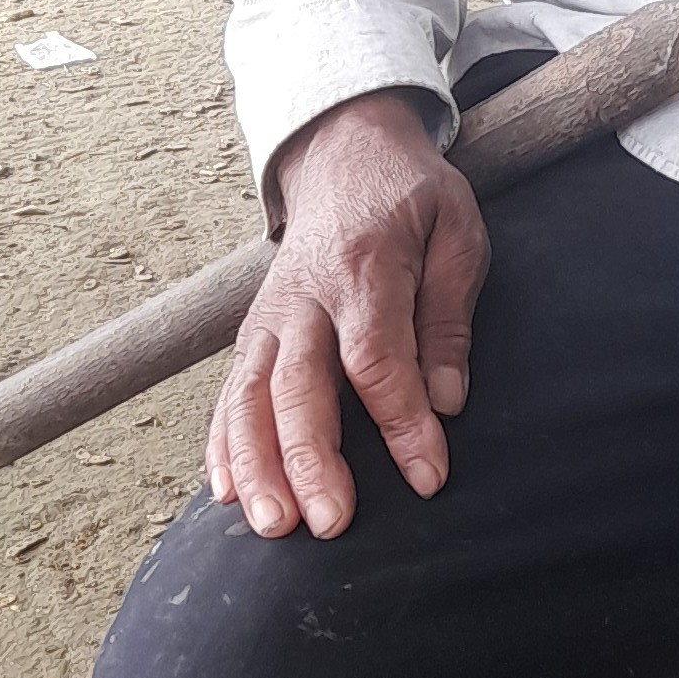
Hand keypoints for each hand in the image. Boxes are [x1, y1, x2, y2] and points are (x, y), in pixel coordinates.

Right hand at [207, 91, 489, 539]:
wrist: (343, 152)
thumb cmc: (411, 198)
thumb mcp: (456, 233)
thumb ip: (449, 316)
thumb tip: (448, 401)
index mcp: (364, 267)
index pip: (376, 358)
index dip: (400, 422)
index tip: (427, 477)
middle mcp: (303, 297)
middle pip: (298, 386)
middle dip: (311, 459)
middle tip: (329, 524)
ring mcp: (268, 316)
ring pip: (249, 396)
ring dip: (256, 464)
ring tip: (270, 525)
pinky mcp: (251, 332)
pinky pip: (229, 392)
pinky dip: (221, 444)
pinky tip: (225, 494)